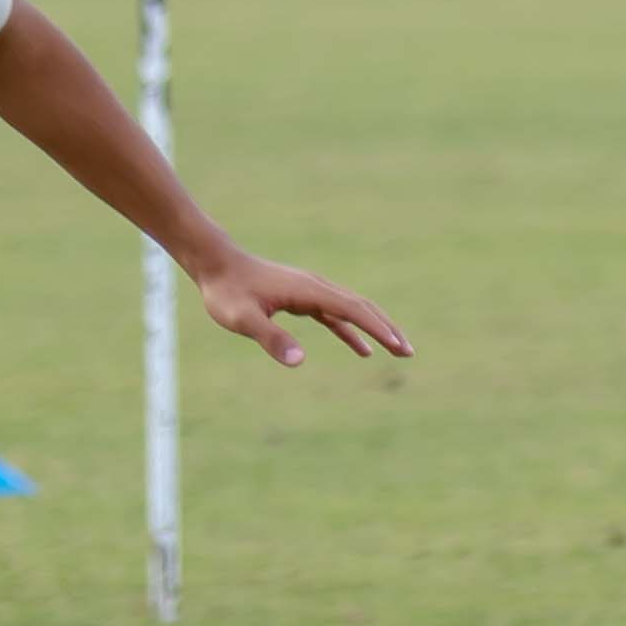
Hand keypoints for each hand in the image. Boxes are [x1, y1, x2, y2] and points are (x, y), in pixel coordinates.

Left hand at [194, 247, 409, 370]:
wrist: (216, 265)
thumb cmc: (227, 292)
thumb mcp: (243, 320)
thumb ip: (270, 338)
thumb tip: (299, 360)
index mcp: (308, 291)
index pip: (352, 310)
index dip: (376, 327)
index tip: (397, 344)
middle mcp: (316, 287)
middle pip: (362, 307)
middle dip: (387, 329)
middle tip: (408, 352)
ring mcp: (311, 291)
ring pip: (353, 310)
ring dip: (376, 328)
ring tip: (397, 349)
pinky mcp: (302, 297)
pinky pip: (335, 315)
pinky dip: (352, 330)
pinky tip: (361, 349)